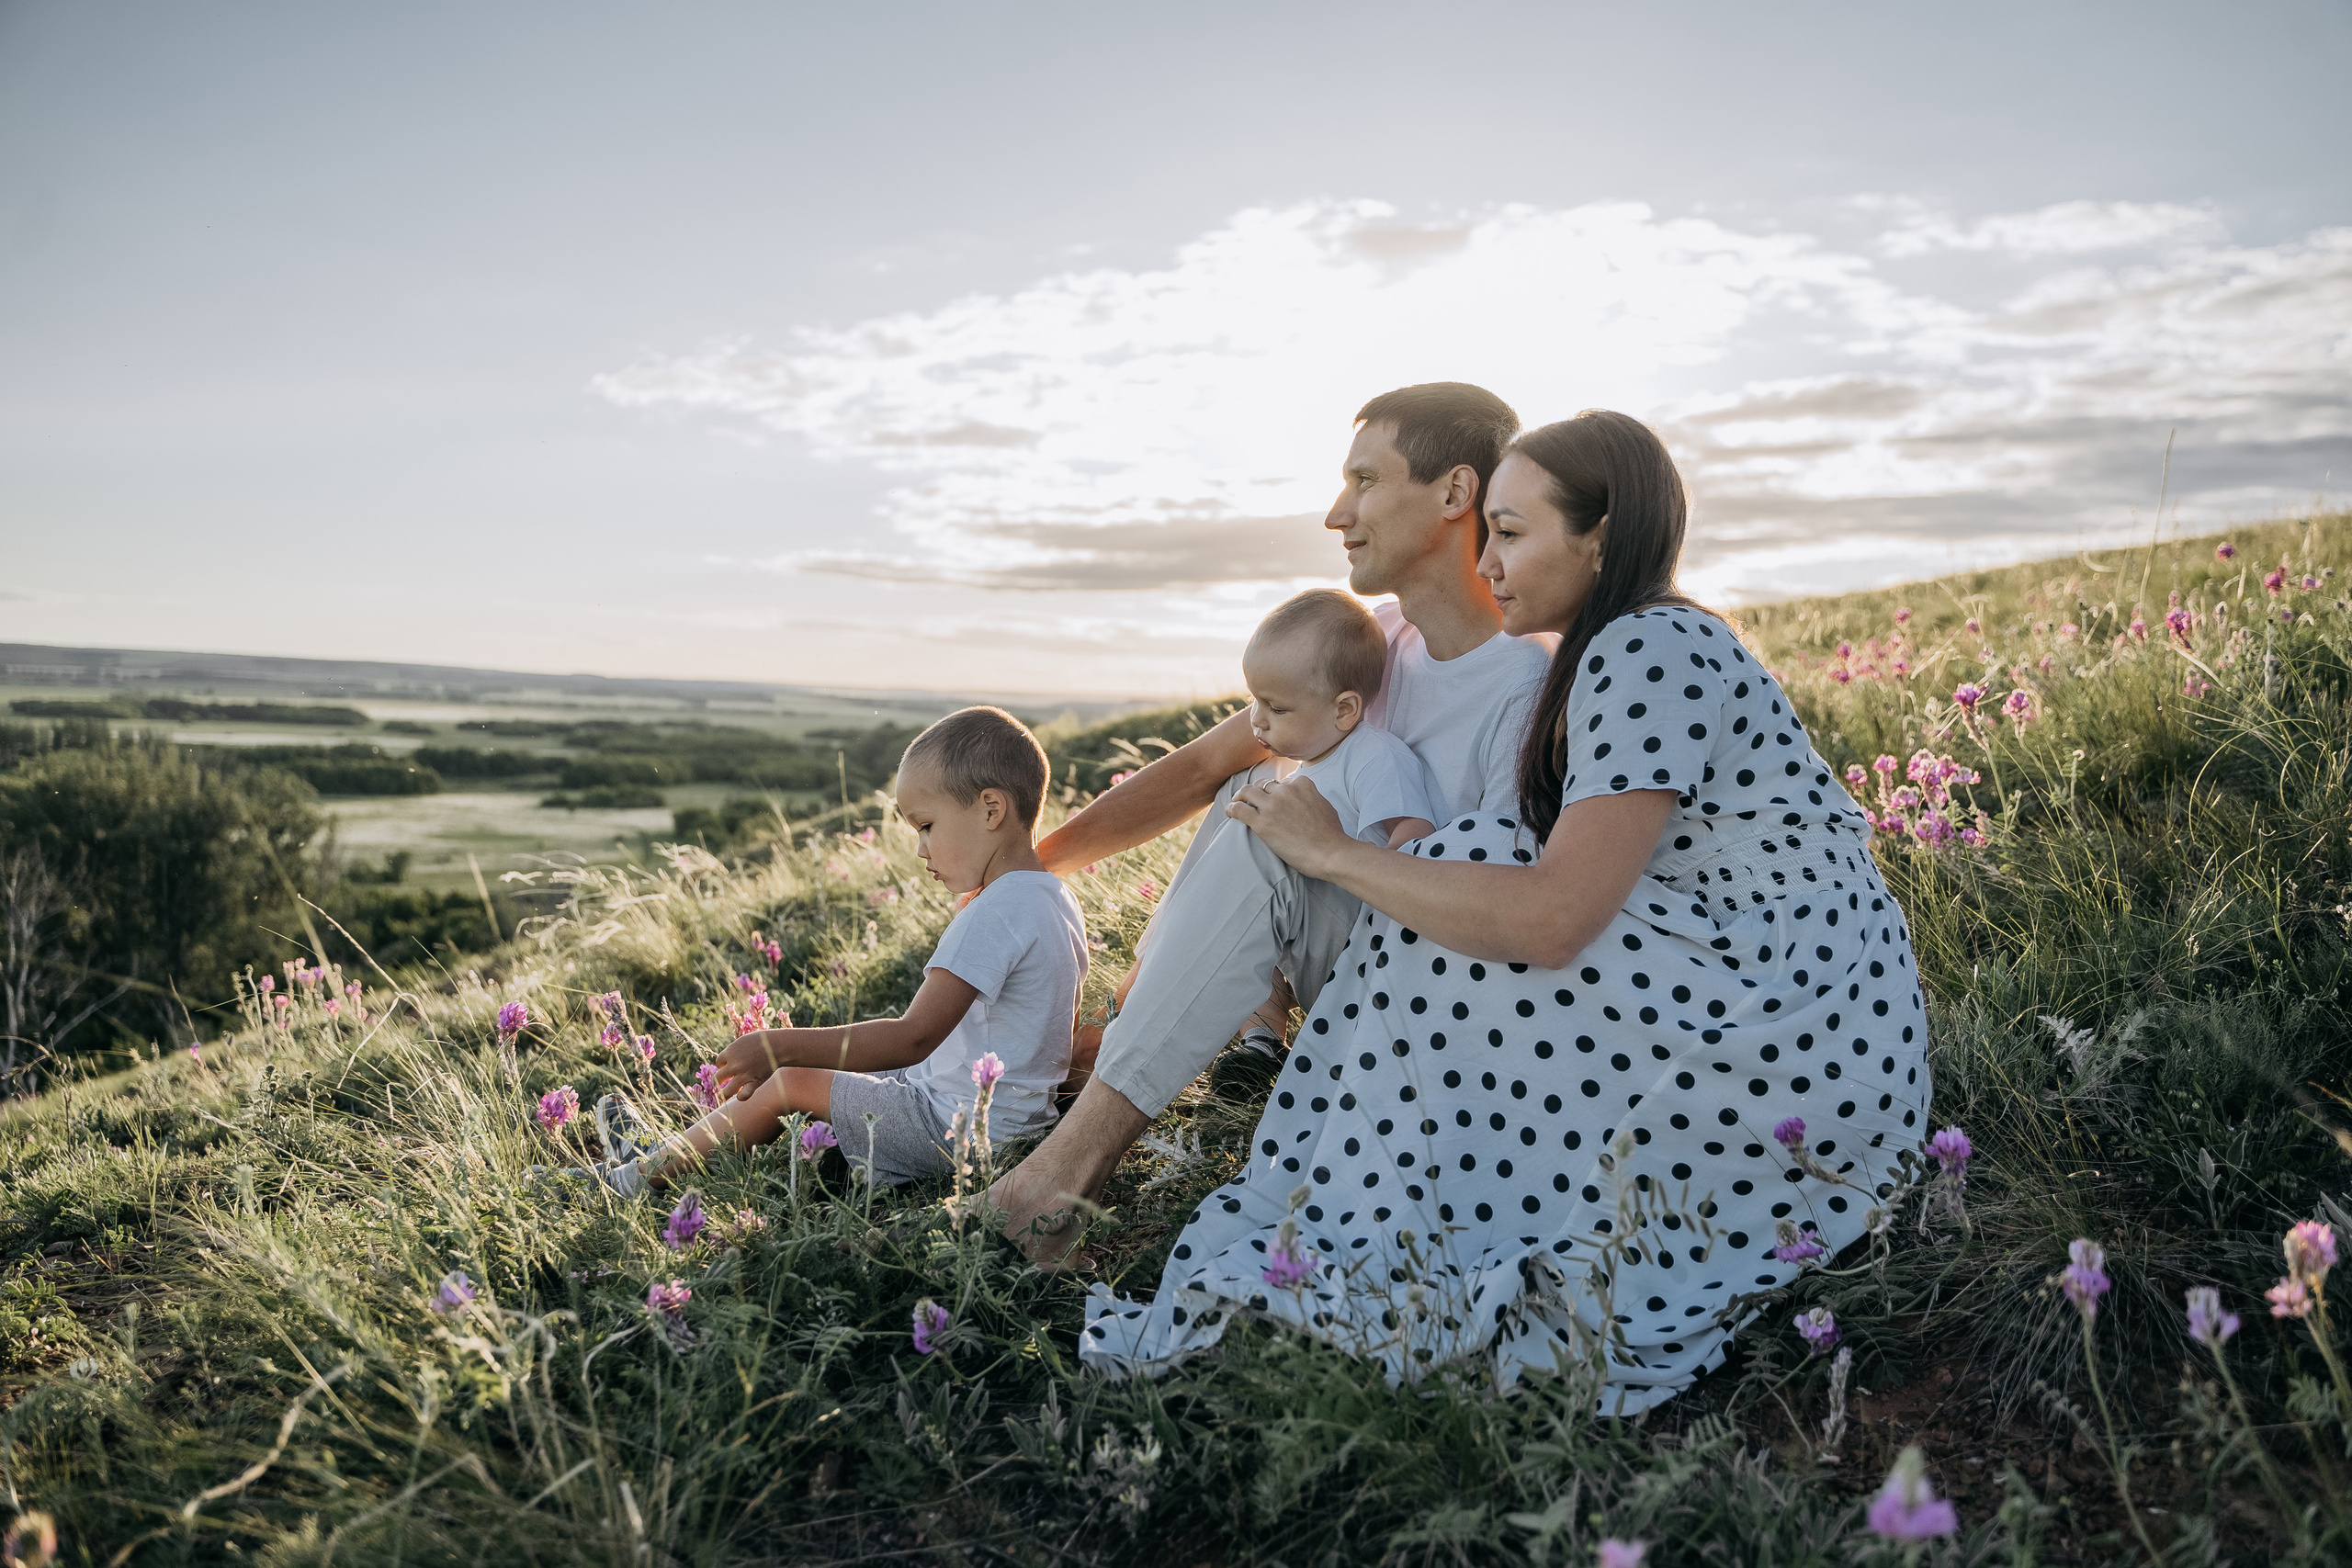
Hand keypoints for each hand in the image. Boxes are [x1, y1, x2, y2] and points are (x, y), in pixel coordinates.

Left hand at [712, 1029, 783, 1100]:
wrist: (778, 1044)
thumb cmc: (762, 1040)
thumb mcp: (743, 1041)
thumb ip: (733, 1050)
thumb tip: (724, 1060)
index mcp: (730, 1052)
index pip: (719, 1063)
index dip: (723, 1065)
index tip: (729, 1066)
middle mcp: (734, 1065)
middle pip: (717, 1078)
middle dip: (719, 1080)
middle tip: (723, 1082)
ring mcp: (744, 1075)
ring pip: (726, 1091)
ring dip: (724, 1094)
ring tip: (725, 1094)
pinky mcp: (754, 1082)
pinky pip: (744, 1095)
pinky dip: (742, 1097)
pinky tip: (741, 1096)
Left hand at [1226, 775, 1350, 877]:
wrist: (1330, 853)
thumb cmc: (1331, 835)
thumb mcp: (1324, 805)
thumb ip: (1310, 797)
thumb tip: (1304, 798)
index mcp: (1302, 784)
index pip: (1281, 782)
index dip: (1275, 791)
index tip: (1271, 798)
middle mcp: (1285, 790)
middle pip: (1263, 785)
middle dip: (1256, 791)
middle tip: (1250, 800)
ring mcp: (1272, 805)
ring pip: (1247, 792)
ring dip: (1239, 796)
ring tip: (1236, 802)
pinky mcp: (1262, 823)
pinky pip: (1239, 809)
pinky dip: (1231, 808)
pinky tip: (1229, 812)